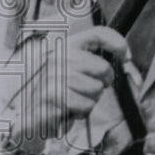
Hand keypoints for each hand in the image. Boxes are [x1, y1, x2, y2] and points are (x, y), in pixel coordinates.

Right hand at [14, 26, 127, 144]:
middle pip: (103, 68)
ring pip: (96, 90)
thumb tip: (129, 64)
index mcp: (64, 46)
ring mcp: (53, 74)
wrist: (26, 120)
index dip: (117, 43)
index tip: (127, 57)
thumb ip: (94, 64)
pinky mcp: (52, 95)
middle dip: (102, 85)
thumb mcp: (72, 74)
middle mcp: (57, 56)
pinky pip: (85, 105)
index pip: (97, 34)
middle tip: (85, 92)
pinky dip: (80, 113)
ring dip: (89, 102)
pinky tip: (65, 111)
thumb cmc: (55, 96)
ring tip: (71, 102)